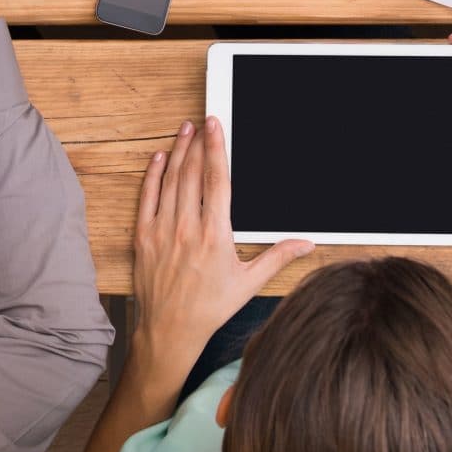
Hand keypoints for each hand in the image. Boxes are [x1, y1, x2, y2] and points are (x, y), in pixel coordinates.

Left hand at [132, 118, 311, 369]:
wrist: (170, 330)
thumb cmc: (210, 308)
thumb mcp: (249, 283)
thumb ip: (278, 257)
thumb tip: (307, 244)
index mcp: (215, 235)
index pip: (218, 180)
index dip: (217, 148)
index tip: (215, 126)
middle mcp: (188, 228)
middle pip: (193, 173)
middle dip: (197, 143)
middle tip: (200, 122)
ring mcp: (163, 230)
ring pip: (170, 180)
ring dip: (177, 152)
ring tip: (184, 131)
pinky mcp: (144, 237)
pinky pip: (147, 197)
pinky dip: (153, 174)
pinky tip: (159, 158)